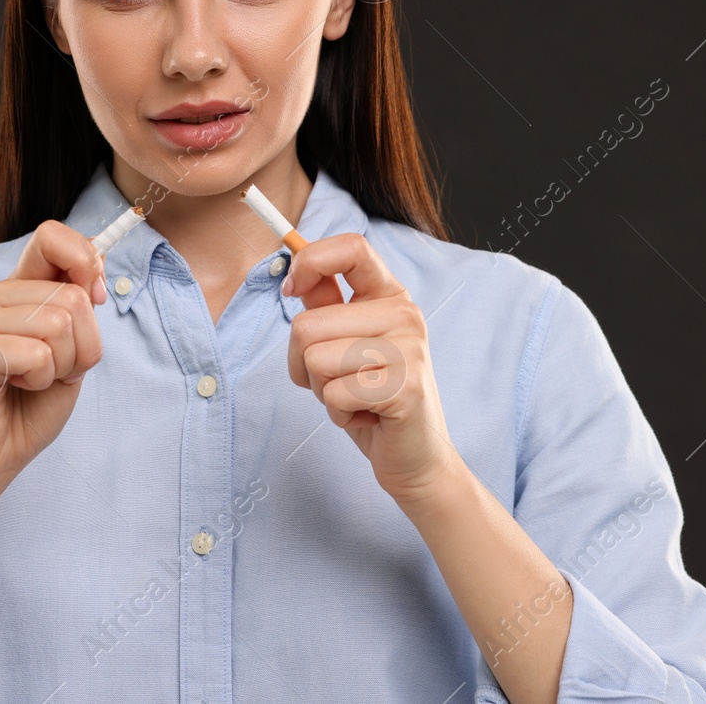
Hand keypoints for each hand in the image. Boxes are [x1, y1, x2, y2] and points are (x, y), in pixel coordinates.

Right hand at [0, 220, 108, 502]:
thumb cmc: (30, 404)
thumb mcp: (71, 348)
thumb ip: (79, 305)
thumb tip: (93, 271)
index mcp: (16, 287)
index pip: (52, 236)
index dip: (85, 262)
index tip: (93, 298)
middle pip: (72, 296)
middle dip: (80, 346)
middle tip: (50, 370)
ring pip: (60, 324)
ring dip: (61, 366)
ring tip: (30, 380)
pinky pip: (38, 353)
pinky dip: (41, 380)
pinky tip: (14, 388)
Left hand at [281, 232, 462, 507]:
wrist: (415, 457)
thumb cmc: (371, 398)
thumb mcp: (345, 343)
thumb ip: (325, 305)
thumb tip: (294, 271)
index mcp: (390, 295)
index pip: (351, 247)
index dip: (309, 261)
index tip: (291, 290)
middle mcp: (405, 315)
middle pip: (308, 323)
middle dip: (302, 362)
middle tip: (336, 380)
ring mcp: (409, 350)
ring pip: (315, 359)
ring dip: (322, 390)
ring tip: (355, 398)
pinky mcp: (405, 388)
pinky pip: (333, 394)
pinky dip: (338, 414)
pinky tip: (367, 416)